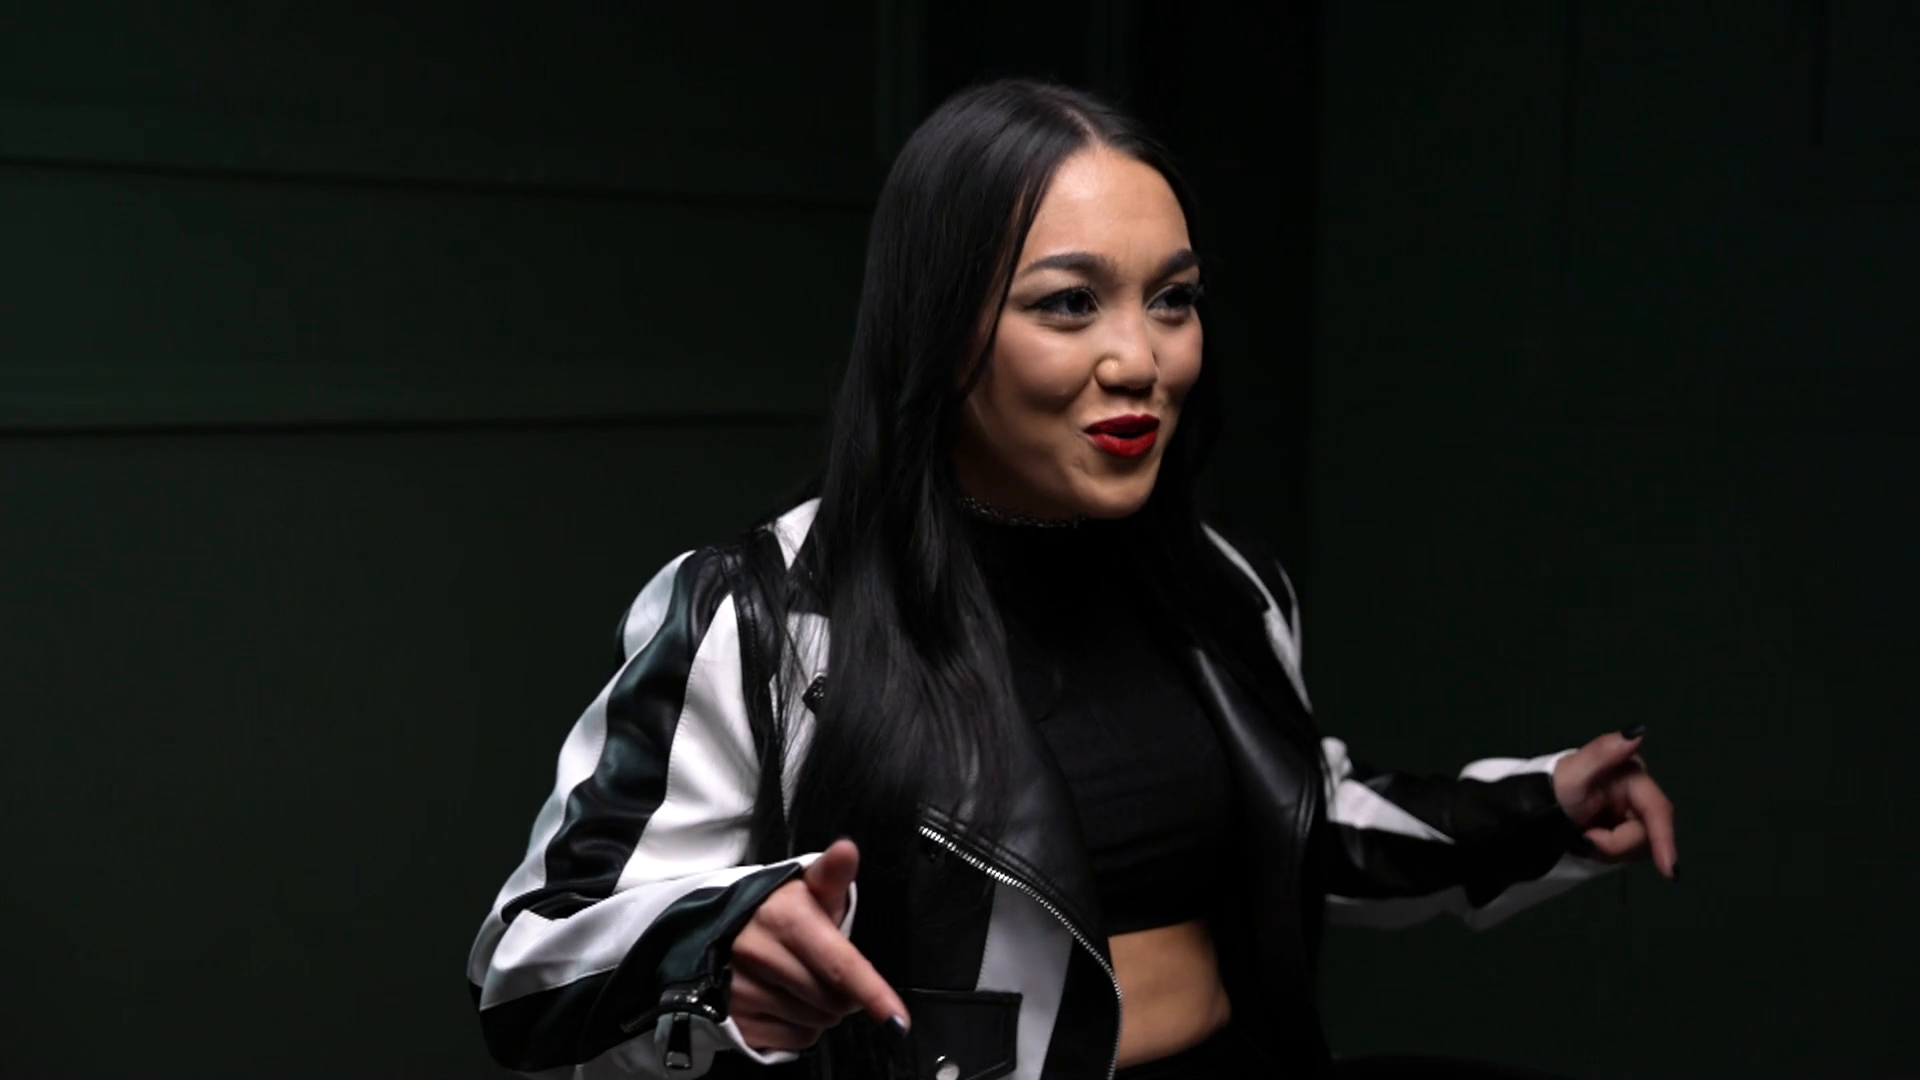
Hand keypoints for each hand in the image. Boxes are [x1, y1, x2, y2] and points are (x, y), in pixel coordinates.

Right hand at [728, 839, 909, 1052]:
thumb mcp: (808, 888)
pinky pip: (794, 1040)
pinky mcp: (736, 1021)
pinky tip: (788, 1002)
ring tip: (803, 982)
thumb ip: (833, 875)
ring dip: (821, 1011)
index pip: (841, 965)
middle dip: (843, 994)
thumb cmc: (778, 913)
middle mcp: (758, 955)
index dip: (873, 994)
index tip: (897, 1020)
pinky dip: (801, 1028)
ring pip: (816, 1023)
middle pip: (834, 1001)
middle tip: (826, 970)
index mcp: (784, 919)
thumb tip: (847, 851)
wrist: (721, 934)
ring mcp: (743, 991)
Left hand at [1551, 727, 1678, 880]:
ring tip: (1584, 837)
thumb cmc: (1552, 789)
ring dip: (1611, 850)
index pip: (1657, 811)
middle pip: (1650, 834)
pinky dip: (1609, 852)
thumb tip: (1637, 731)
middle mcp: (1640, 794)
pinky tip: (1590, 842)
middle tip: (1587, 840)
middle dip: (1618, 844)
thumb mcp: (1574, 773)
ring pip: (1641, 847)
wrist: (1533, 810)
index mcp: (1633, 775)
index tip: (1669, 871)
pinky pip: (1629, 852)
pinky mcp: (1628, 831)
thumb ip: (1604, 751)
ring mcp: (1635, 814)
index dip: (1664, 840)